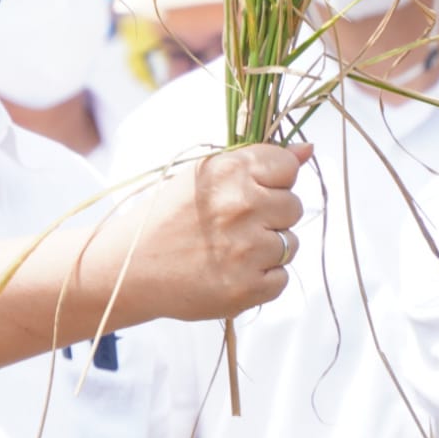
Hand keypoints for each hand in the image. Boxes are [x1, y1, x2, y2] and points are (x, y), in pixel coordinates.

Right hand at [117, 142, 309, 322]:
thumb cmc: (167, 216)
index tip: (250, 191)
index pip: (286, 167)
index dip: (272, 180)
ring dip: (267, 249)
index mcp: (229, 171)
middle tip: (233, 225)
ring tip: (228, 250)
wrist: (130, 268)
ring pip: (291, 244)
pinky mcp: (248, 288)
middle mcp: (242, 206)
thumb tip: (308, 149)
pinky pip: (282, 278)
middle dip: (271, 215)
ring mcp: (247, 249)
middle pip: (294, 206)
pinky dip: (261, 278)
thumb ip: (257, 161)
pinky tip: (230, 271)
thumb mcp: (203, 175)